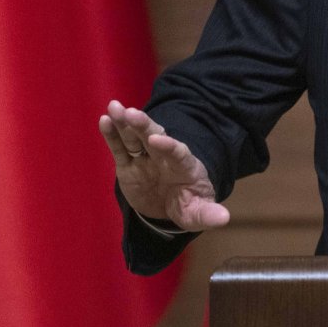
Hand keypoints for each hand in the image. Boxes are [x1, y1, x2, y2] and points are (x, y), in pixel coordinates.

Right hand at [99, 100, 228, 230]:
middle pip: (155, 137)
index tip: (157, 139)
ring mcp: (145, 159)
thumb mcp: (198, 214)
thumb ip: (208, 214)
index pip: (178, 153)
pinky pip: (120, 148)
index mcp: (185, 166)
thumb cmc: (188, 205)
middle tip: (131, 113)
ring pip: (134, 138)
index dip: (168, 145)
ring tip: (114, 107)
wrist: (170, 206)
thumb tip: (223, 219)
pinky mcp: (128, 165)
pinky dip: (112, 135)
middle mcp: (164, 157)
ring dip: (124, 123)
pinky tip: (104, 120)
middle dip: (143, 126)